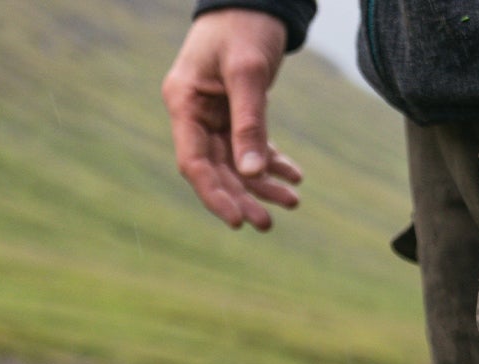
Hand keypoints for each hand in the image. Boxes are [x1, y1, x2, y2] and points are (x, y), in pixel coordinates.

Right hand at [162, 10, 303, 229]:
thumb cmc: (244, 26)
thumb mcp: (248, 72)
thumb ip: (249, 122)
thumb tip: (252, 174)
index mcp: (184, 103)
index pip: (194, 162)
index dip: (214, 195)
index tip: (238, 222)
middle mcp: (195, 113)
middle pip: (215, 168)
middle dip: (241, 196)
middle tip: (268, 223)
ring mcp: (214, 112)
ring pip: (235, 161)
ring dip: (261, 183)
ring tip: (291, 202)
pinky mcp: (234, 109)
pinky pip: (250, 144)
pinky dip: (270, 161)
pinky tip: (293, 177)